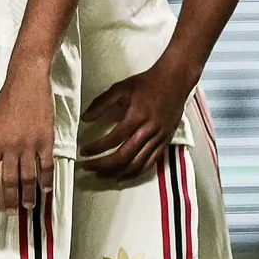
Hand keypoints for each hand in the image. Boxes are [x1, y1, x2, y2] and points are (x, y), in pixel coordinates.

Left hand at [0, 68, 55, 211]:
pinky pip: (46, 166)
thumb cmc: (7, 102)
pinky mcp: (45, 141)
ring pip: (28, 177)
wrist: (26, 84)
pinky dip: (46, 180)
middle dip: (9, 200)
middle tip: (10, 212)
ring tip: (28, 206)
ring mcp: (28, 145)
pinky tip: (46, 190)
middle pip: (9, 181)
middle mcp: (9, 147)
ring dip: (28, 195)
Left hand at [79, 62, 194, 179]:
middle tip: (87, 167)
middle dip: (103, 165)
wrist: (174, 82)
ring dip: (117, 172)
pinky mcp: (165, 142)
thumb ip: (101, 103)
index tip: (83, 152)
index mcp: (137, 117)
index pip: (114, 139)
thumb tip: (85, 118)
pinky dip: (135, 172)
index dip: (97, 148)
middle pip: (124, 156)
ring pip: (137, 163)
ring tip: (101, 175)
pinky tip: (122, 176)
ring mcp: (159, 139)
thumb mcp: (120, 88)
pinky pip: (150, 163)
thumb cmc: (145, 84)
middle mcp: (149, 131)